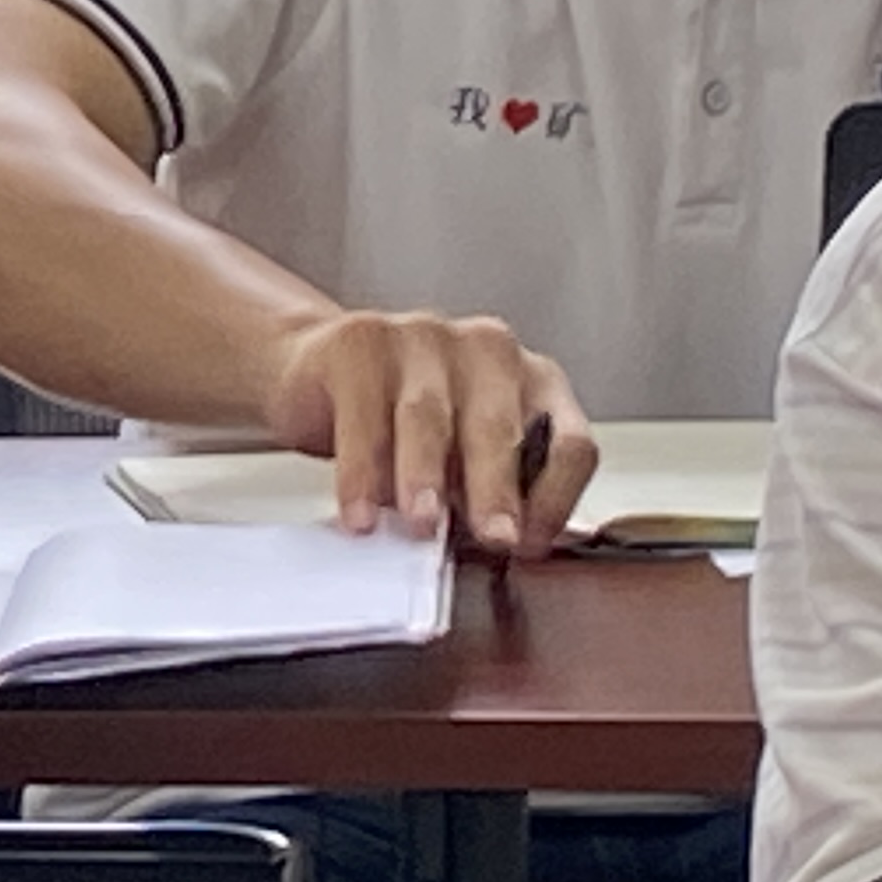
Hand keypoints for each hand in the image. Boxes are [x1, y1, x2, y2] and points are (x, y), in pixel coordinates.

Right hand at [263, 309, 593, 554]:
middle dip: (495, 489)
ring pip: (428, 416)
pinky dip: (360, 471)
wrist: (312, 370)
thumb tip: (509, 543)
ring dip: (425, 476)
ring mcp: (421, 337)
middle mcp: (486, 350)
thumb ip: (486, 491)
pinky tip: (359, 508)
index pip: (568, 442)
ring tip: (420, 523)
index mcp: (531, 381)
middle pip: (498, 426)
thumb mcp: (459, 458)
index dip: (554, 498)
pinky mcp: (358, 340)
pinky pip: (362, 415)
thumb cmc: (398, 421)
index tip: (528, 544)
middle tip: (493, 537)